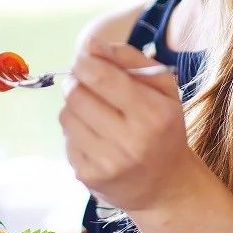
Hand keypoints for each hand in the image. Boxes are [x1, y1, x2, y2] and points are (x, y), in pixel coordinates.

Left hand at [60, 37, 197, 211]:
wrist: (166, 187)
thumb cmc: (164, 129)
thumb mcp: (163, 88)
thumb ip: (129, 59)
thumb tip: (91, 45)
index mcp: (153, 114)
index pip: (100, 77)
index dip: (85, 62)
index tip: (87, 61)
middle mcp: (130, 141)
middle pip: (77, 95)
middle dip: (76, 82)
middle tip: (87, 84)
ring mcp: (107, 163)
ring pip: (66, 116)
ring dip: (74, 107)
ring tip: (94, 112)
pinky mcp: (88, 177)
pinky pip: (66, 139)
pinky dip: (76, 132)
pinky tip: (95, 136)